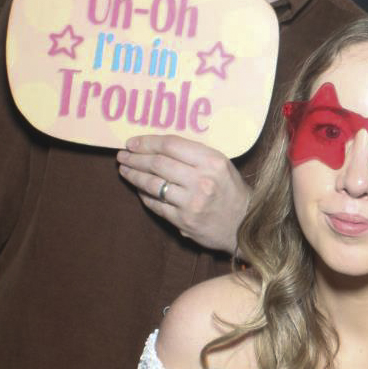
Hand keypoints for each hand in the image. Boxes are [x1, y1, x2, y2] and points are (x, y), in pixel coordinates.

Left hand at [116, 134, 249, 252]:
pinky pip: (156, 205)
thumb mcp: (221, 165)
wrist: (245, 226)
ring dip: (134, 176)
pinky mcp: (184, 221)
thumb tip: (158, 146)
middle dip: (135, 158)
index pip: (171, 145)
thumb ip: (195, 155)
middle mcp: (201, 181)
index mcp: (212, 161)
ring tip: (125, 170)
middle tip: (122, 156)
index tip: (132, 142)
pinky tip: (139, 189)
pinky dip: (145, 195)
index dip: (147, 142)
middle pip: (158, 163)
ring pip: (153, 184)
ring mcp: (191, 203)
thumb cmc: (232, 191)